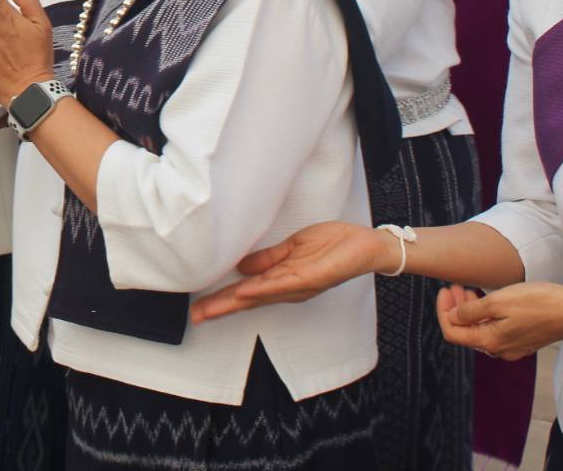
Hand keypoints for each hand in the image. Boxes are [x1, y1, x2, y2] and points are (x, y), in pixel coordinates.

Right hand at [189, 221, 391, 323]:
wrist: (366, 246)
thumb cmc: (334, 245)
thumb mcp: (294, 247)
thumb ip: (269, 259)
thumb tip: (242, 267)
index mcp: (282, 280)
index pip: (246, 292)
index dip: (222, 300)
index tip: (199, 309)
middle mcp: (287, 288)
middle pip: (248, 300)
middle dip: (221, 308)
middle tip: (196, 317)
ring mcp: (297, 285)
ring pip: (260, 296)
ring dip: (234, 302)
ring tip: (210, 308)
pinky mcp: (310, 277)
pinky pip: (281, 283)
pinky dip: (262, 288)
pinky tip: (244, 290)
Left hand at [436, 282, 562, 360]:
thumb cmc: (539, 303)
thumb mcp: (498, 302)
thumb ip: (471, 312)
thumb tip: (452, 318)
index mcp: (490, 342)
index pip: (452, 332)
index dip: (443, 311)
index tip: (445, 290)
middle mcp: (499, 350)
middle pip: (465, 331)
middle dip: (455, 308)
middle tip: (455, 286)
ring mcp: (512, 347)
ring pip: (480, 330)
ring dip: (470, 310)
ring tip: (468, 289)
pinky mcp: (524, 340)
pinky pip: (496, 330)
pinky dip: (486, 315)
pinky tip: (487, 300)